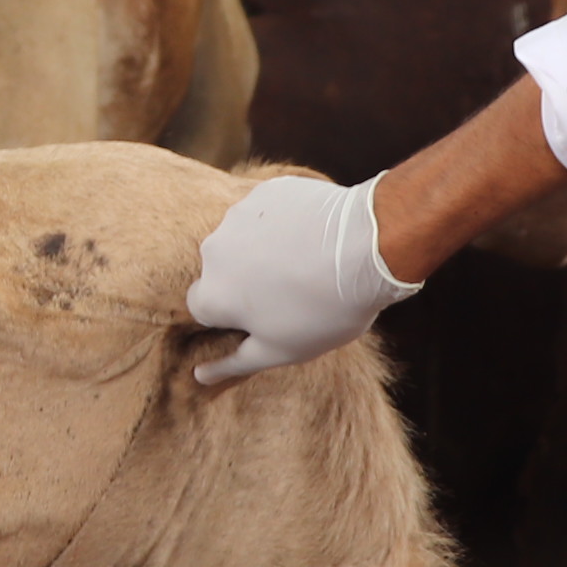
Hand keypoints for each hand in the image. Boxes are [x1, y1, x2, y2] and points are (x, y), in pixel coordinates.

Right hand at [186, 173, 419, 381]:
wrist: (367, 247)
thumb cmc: (323, 308)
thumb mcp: (281, 350)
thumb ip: (234, 363)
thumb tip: (200, 375)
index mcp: (212, 294)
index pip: (203, 308)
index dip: (232, 315)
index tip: (262, 318)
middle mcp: (213, 250)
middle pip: (221, 270)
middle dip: (244, 279)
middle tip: (288, 291)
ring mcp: (239, 215)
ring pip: (242, 237)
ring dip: (262, 248)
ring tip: (305, 262)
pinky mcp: (267, 191)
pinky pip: (267, 210)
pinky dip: (283, 222)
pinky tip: (312, 236)